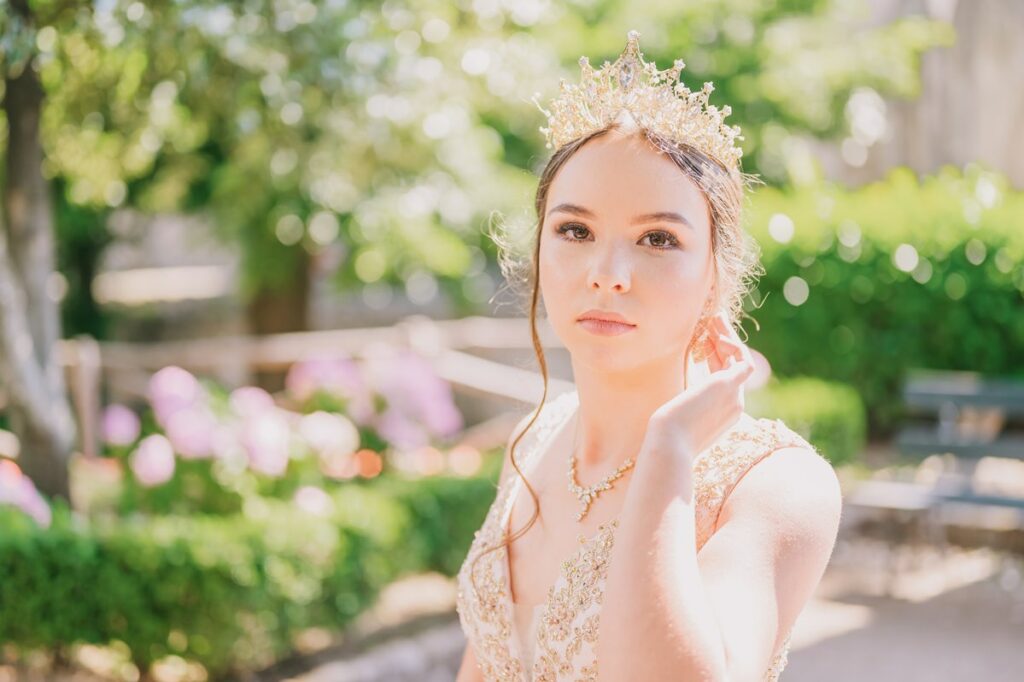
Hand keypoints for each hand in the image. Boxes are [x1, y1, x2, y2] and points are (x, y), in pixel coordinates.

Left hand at [640, 312, 755, 468]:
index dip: (716, 356)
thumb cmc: (665, 435)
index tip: (703, 340)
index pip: (725, 379)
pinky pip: (742, 361)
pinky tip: (717, 334)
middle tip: (713, 322)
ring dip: (729, 337)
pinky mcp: (731, 388)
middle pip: (734, 367)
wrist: (669, 446)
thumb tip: (677, 391)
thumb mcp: (677, 414)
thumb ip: (684, 401)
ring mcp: (736, 399)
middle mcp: (734, 407)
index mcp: (722, 414)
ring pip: (740, 360)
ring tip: (715, 318)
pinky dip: (733, 346)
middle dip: (723, 343)